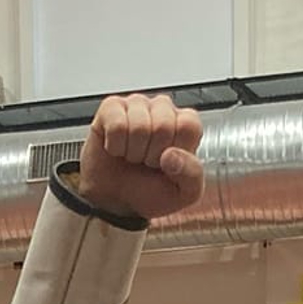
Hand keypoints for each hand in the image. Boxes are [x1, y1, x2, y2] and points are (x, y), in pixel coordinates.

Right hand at [75, 93, 204, 222]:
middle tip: (147, 162)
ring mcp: (136, 105)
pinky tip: (117, 149)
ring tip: (133, 156)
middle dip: (152, 155)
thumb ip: (191, 175)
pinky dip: (115, 147)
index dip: (176, 153)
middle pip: (163, 126)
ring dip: (133, 152)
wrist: (115, 198)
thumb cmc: (150, 190)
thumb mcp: (183, 193)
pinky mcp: (111, 108)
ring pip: (138, 127)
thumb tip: (171, 155)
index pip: (189, 126)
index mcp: (186, 124)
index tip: (168, 164)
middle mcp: (163, 109)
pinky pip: (116, 126)